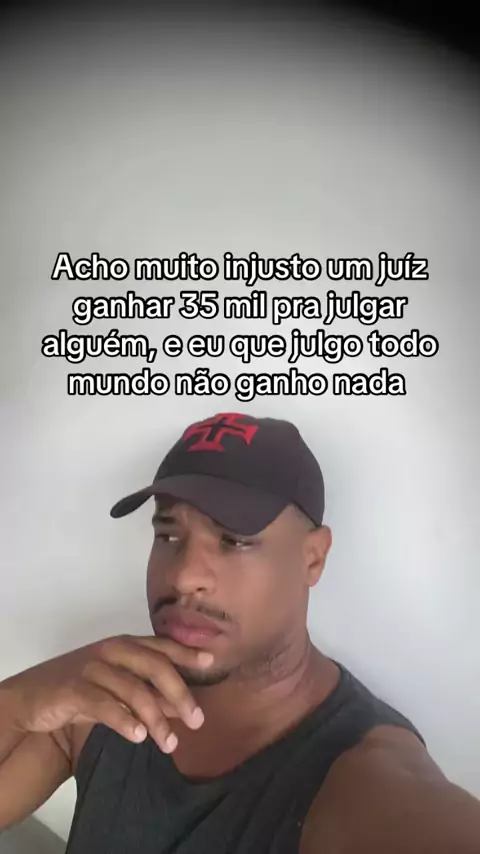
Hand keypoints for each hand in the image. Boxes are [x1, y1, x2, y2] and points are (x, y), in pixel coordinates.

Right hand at [3, 635, 212, 752]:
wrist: (32, 697)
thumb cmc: (81, 689)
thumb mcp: (118, 689)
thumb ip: (150, 694)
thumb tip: (183, 708)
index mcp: (124, 644)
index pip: (162, 646)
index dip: (186, 652)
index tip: (211, 660)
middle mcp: (112, 650)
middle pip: (155, 666)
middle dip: (180, 693)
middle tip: (197, 720)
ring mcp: (93, 667)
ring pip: (134, 690)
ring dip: (155, 719)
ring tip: (169, 744)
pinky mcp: (75, 687)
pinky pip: (105, 704)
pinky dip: (125, 721)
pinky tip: (138, 737)